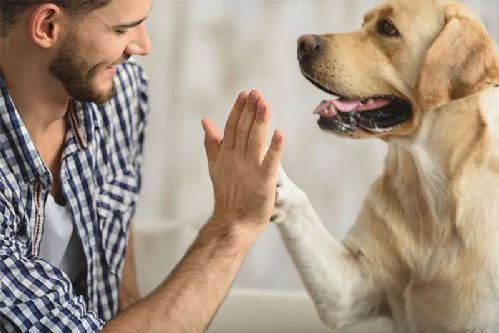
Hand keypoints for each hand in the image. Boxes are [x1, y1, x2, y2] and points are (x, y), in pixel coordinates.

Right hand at [201, 90, 283, 233]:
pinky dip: (274, 148)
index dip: (239, 109)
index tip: (245, 94)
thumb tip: (205, 121)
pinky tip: (279, 134)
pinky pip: (270, 162)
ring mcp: (250, 169)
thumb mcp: (216, 166)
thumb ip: (212, 143)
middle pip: (244, 129)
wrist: (232, 223)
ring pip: (255, 140)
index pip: (232, 127)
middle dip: (250, 110)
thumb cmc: (227, 195)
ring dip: (260, 121)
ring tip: (264, 104)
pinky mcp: (263, 181)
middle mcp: (237, 159)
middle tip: (256, 93)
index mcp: (226, 154)